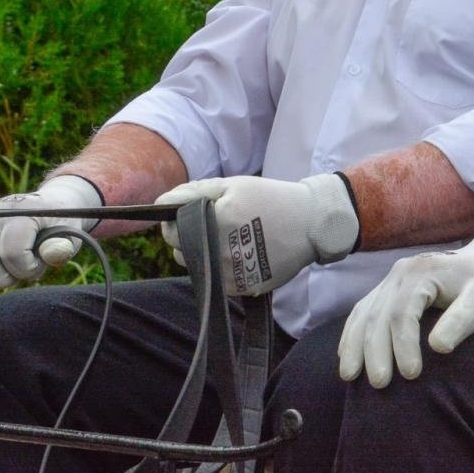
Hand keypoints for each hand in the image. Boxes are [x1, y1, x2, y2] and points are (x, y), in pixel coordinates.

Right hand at [0, 176, 100, 301]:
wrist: (51, 206)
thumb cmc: (59, 225)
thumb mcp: (70, 234)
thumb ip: (61, 246)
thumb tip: (52, 254)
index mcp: (21, 213)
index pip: (12, 252)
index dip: (26, 269)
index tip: (37, 266)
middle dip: (0, 279)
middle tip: (17, 276)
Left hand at [155, 172, 358, 295]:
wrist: (311, 223)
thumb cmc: (271, 198)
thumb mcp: (233, 185)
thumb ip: (194, 192)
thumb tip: (162, 203)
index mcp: (215, 222)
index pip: (170, 231)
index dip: (173, 221)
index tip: (186, 214)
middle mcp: (220, 251)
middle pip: (178, 252)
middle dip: (186, 237)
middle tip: (210, 225)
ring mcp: (231, 273)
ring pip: (195, 268)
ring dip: (200, 253)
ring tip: (225, 239)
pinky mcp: (242, 287)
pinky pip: (214, 280)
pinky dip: (219, 267)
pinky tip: (237, 253)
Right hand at [338, 205, 473, 387]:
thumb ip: (463, 319)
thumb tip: (438, 347)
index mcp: (422, 272)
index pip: (403, 312)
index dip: (403, 345)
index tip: (411, 375)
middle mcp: (400, 272)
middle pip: (377, 314)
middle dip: (374, 351)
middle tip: (380, 385)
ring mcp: (390, 280)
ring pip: (363, 313)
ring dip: (353, 345)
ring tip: (349, 376)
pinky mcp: (386, 289)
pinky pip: (361, 311)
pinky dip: (352, 334)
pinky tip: (347, 356)